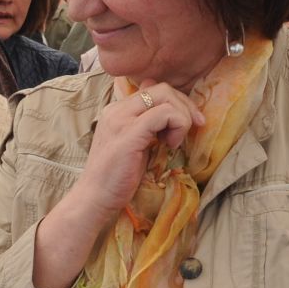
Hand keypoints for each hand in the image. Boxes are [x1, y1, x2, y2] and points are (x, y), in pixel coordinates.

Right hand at [68, 81, 205, 228]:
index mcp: (116, 111)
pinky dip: (178, 126)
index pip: (152, 88)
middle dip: (185, 106)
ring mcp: (121, 119)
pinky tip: (171, 145)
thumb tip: (168, 111)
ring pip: (165, 96)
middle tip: (194, 127)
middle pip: (162, 88)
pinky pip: (165, 114)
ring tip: (175, 141)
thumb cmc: (115, 179)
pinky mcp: (130, 133)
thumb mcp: (134, 146)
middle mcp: (116, 110)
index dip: (175, 102)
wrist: (95, 198)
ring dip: (182, 117)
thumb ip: (147, 127)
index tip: (185, 124)